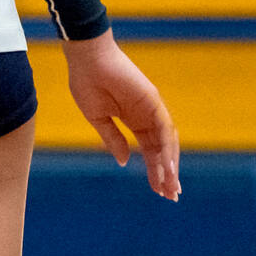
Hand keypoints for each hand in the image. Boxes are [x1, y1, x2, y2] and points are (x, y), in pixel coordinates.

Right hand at [64, 34, 179, 200]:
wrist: (86, 58)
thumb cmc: (86, 82)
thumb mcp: (96, 117)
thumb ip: (112, 139)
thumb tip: (124, 162)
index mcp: (133, 120)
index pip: (149, 150)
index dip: (154, 170)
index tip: (157, 190)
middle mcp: (147, 116)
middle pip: (162, 149)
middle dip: (167, 173)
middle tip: (170, 196)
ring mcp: (152, 108)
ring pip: (167, 142)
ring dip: (170, 165)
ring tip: (170, 187)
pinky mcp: (153, 101)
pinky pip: (164, 129)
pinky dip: (166, 149)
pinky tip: (166, 166)